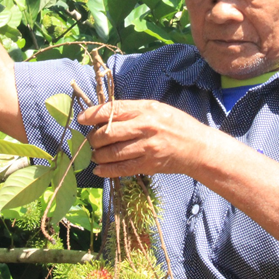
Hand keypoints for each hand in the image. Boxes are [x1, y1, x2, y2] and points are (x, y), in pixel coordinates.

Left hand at [77, 100, 211, 177]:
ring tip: (94, 155)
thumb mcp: (155, 108)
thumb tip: (104, 115)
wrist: (197, 147)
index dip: (92, 115)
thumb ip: (132, 110)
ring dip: (97, 155)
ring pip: (111, 153)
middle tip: (91, 140)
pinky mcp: (148, 164)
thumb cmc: (175, 124)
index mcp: (144, 109)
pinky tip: (99, 169)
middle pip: (107, 133)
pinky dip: (106, 170)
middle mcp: (144, 127)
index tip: (81, 119)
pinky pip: (121, 169)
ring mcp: (146, 147)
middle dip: (93, 138)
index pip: (111, 110)